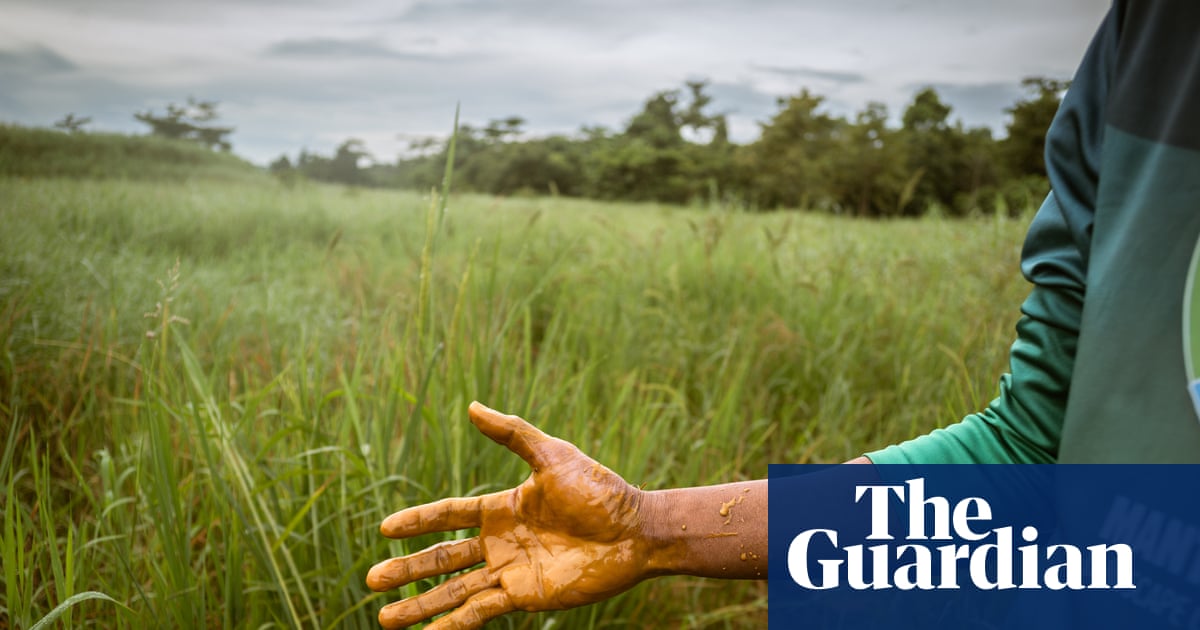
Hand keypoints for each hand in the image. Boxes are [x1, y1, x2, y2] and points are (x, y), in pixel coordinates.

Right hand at [366, 402, 656, 628]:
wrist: (636, 531)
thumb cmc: (600, 490)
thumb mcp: (553, 456)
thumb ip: (512, 433)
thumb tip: (471, 407)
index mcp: (502, 507)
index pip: (448, 515)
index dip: (418, 521)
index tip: (386, 528)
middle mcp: (500, 542)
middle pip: (442, 558)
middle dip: (407, 570)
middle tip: (373, 580)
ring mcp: (510, 572)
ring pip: (454, 591)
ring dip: (421, 606)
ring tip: (384, 621)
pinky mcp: (525, 597)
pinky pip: (480, 612)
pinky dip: (453, 625)